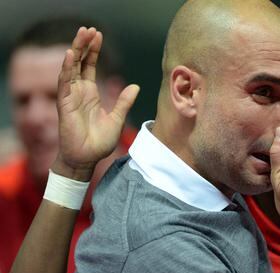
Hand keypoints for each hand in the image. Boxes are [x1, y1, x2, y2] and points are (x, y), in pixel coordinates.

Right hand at [53, 27, 139, 180]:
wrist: (87, 159)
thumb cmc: (99, 142)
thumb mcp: (117, 118)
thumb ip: (124, 102)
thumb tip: (136, 87)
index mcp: (90, 94)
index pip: (89, 66)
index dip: (93, 51)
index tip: (98, 35)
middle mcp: (79, 92)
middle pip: (80, 62)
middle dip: (84, 45)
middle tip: (90, 29)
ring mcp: (71, 97)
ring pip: (71, 68)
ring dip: (76, 50)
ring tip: (82, 34)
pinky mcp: (65, 104)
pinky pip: (64, 83)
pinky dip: (67, 68)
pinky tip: (71, 55)